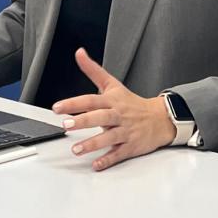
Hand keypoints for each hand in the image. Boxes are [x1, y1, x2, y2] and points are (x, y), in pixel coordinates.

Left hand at [52, 48, 175, 170]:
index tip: (58, 107)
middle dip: (83, 121)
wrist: (159, 118)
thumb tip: (79, 53)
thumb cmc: (131, 102)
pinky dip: (108, 159)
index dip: (74, 103)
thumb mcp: (112, 83)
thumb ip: (93, 70)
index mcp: (111, 100)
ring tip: (76, 150)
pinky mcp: (132, 146)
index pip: (91, 100)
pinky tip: (96, 164)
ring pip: (109, 137)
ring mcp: (125, 131)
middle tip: (66, 125)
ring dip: (92, 144)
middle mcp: (118, 115)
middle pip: (100, 117)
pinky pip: (119, 153)